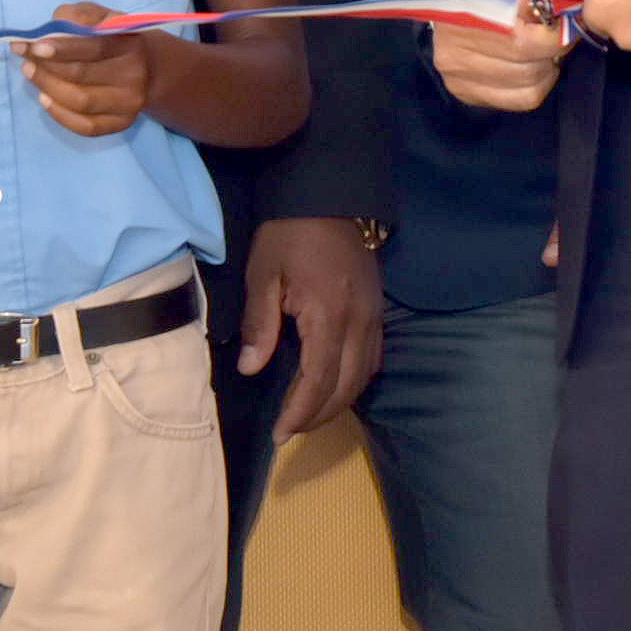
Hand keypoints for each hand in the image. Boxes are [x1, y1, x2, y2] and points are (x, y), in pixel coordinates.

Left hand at [24, 3, 153, 136]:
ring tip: (30, 73)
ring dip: (48, 88)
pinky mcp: (122, 123)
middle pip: (82, 76)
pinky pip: (86, 126)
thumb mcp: (100, 16)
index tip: (34, 47)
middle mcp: (134, 75)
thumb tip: (50, 32)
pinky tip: (45, 98)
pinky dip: (60, 114)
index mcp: (129, 43)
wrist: (146, 67)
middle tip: (25, 60)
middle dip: (46, 68)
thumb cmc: (113, 37)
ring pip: (80, 102)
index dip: (62, 48)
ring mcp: (130, 102)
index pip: (94, 47)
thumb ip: (77, 15)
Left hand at [237, 216, 385, 439]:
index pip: (319, 379)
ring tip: (308, 415)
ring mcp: (374, 316)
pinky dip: (355, 380)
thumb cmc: (289, 233)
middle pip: (347, 386)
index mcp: (329, 314)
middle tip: (290, 431)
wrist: (329, 196)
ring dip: (339, 402)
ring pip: (365, 375)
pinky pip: (374, 358)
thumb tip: (252, 370)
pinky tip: (334, 385)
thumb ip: (260, 324)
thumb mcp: (263, 273)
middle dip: (319, 415)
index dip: (301, 412)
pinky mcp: (378, 309)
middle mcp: (360, 321)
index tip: (280, 434)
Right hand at [433, 0, 566, 112]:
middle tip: (561, 37)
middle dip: (554, 53)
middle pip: (527, 70)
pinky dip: (535, 85)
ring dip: (547, 69)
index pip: (523, 44)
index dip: (555, 38)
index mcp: (464, 21)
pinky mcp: (465, 94)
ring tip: (545, 50)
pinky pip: (518, 100)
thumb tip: (576, 8)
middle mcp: (454, 55)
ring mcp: (457, 79)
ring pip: (527, 89)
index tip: (568, 25)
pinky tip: (533, 66)